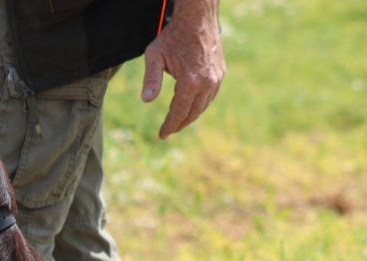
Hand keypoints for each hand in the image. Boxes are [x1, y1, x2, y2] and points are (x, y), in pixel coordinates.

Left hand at [141, 0, 224, 138]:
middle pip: (192, 113)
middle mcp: (206, 83)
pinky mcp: (220, 73)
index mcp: (190, 82)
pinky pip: (211, 96)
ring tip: (179, 120)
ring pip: (203, 106)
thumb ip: (151, 79)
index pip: (178, 113)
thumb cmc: (173, 36)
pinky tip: (192, 106)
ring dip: (191, 115)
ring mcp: (216, 78)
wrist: (197, 18)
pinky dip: (201, 104)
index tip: (162, 135)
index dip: (169, 126)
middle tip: (169, 130)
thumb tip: (146, 101)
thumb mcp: (154, 56)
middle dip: (180, 124)